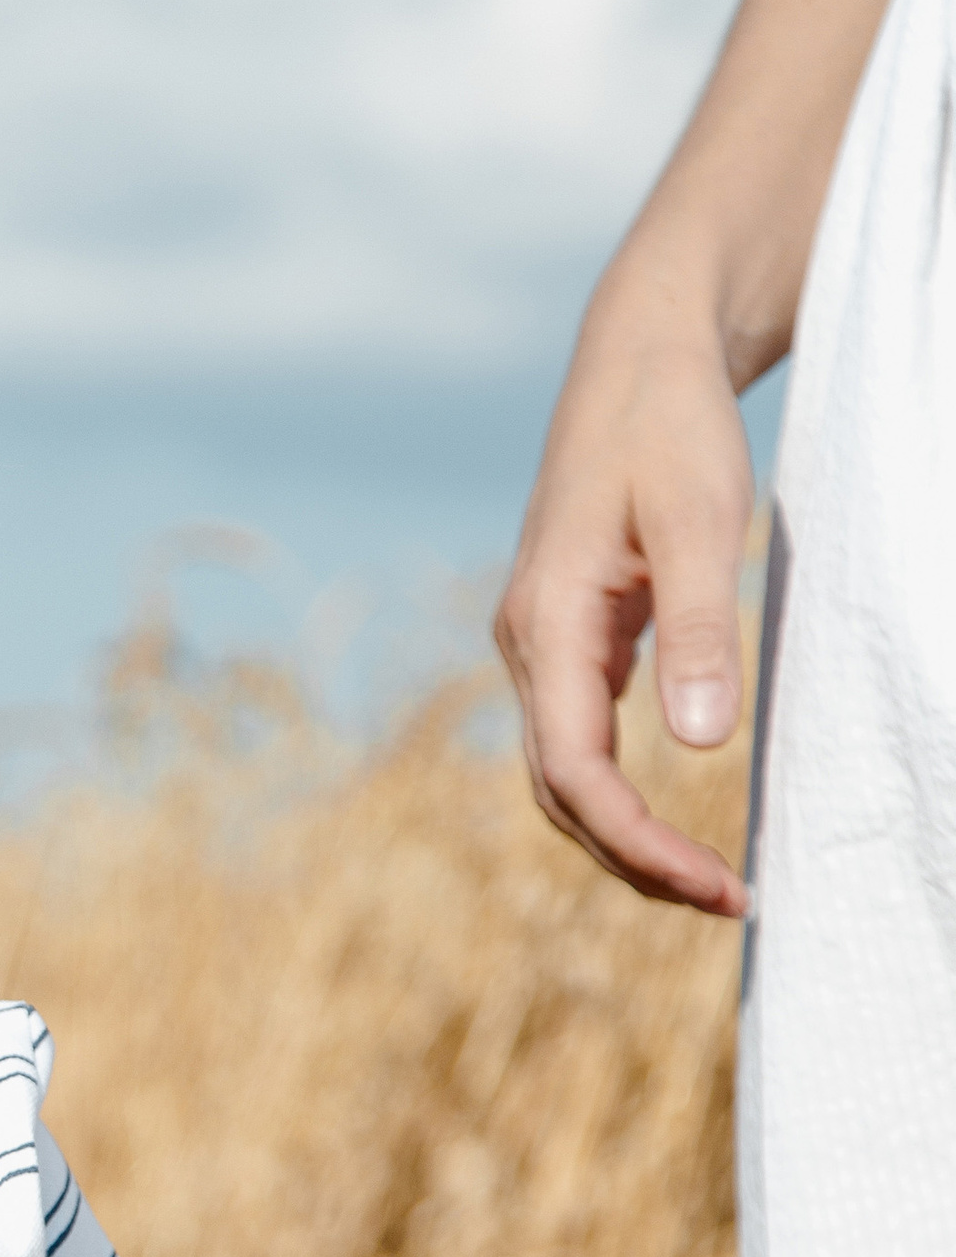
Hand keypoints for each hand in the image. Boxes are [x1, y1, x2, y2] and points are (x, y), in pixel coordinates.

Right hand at [493, 309, 753, 919]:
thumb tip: (699, 747)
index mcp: (546, 623)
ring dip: (627, 837)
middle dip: (637, 860)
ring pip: (566, 775)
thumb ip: (699, 631)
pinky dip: (623, 795)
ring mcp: (540, 644)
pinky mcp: (569, 636)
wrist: (638, 355)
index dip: (638, 842)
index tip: (714, 884)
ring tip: (707, 879)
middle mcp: (527, 644)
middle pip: (561, 794)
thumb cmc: (672, 427)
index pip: (573, 772)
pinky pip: (580, 740)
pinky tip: (675, 819)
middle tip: (730, 901)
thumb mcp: (701, 519)